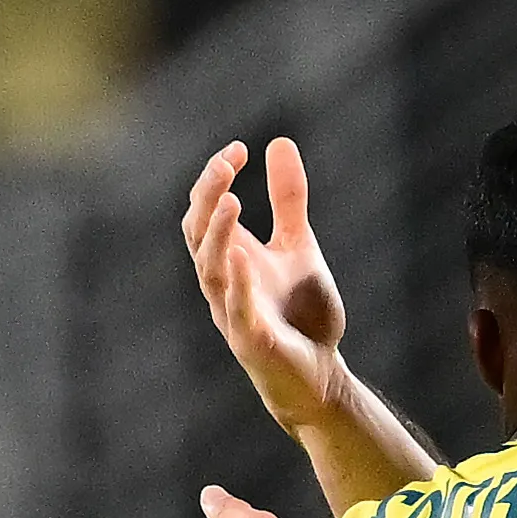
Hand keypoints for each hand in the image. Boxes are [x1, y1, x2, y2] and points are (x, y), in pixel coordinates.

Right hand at [183, 138, 347, 434]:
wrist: (319, 375)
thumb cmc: (302, 315)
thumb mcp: (298, 246)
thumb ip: (287, 200)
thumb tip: (279, 142)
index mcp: (231, 258)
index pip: (205, 212)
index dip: (214, 180)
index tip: (238, 150)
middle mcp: (223, 283)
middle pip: (197, 235)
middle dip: (208, 198)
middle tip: (227, 165)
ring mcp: (232, 312)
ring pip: (209, 270)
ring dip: (218, 235)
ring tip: (232, 201)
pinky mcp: (251, 341)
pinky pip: (237, 310)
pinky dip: (238, 283)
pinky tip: (243, 256)